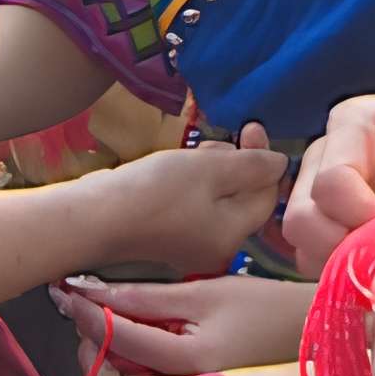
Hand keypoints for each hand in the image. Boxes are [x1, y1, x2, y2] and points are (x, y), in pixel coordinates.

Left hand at [57, 270, 314, 375]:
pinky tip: (136, 342)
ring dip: (108, 354)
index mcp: (188, 360)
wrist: (314, 340)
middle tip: (84, 305)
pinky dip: (131, 367)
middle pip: (112, 371)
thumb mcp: (206, 292)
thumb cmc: (266, 309)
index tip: (64, 291)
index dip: (85, 310)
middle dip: (92, 338)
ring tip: (110, 321)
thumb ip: (149, 298)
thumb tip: (96, 292)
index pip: (118, 335)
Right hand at [78, 131, 286, 275]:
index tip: (251, 126)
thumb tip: (281, 164)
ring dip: (209, 170)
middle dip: (233, 163)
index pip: (267, 196)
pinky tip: (172, 167)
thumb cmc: (157, 192)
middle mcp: (216, 248)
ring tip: (189, 153)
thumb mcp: (211, 169)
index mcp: (233, 236)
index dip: (264, 160)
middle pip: (240, 197)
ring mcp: (188, 245)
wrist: (93, 217)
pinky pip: (191, 205)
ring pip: (214, 198)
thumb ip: (251, 165)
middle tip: (212, 142)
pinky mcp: (164, 236)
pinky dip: (188, 183)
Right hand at [288, 94, 374, 270]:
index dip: (364, 218)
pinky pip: (318, 265)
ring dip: (345, 266)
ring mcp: (325, 196)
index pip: (332, 183)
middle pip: (302, 217)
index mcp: (357, 123)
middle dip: (343, 247)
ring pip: (303, 246)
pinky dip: (347, 278)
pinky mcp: (333, 230)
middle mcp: (328, 156)